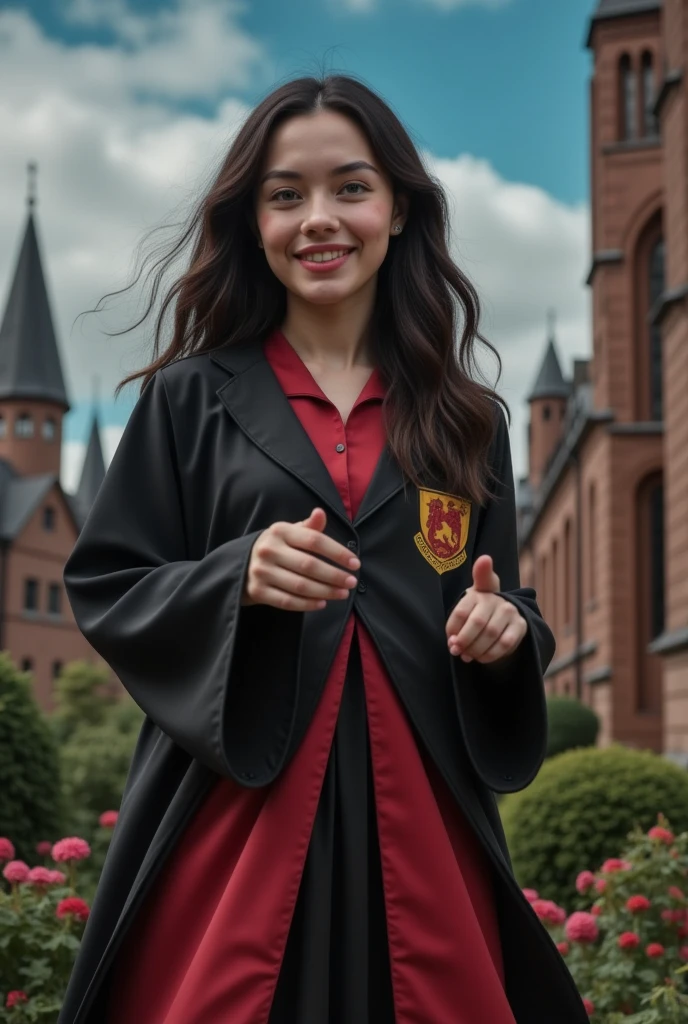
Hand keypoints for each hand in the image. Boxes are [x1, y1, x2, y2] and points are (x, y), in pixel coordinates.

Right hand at [242, 508, 360, 611]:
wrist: (240, 564)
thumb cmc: (275, 547)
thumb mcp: (289, 533)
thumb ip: (309, 527)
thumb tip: (320, 513)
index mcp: (280, 531)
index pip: (314, 540)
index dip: (337, 552)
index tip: (355, 563)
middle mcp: (269, 550)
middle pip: (309, 565)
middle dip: (335, 575)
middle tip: (352, 582)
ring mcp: (261, 571)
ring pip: (300, 585)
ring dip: (325, 591)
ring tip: (342, 593)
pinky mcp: (257, 591)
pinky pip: (287, 601)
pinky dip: (307, 604)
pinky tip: (322, 603)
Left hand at [445, 554, 526, 663]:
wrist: (501, 619)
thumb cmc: (475, 617)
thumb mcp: (463, 616)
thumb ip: (455, 629)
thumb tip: (454, 645)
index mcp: (475, 594)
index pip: (461, 612)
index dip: (452, 630)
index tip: (451, 641)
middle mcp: (493, 598)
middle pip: (477, 622)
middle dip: (465, 641)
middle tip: (458, 652)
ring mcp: (509, 610)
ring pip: (491, 633)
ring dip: (477, 650)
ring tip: (469, 656)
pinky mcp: (520, 624)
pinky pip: (505, 643)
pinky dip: (491, 654)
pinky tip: (482, 658)